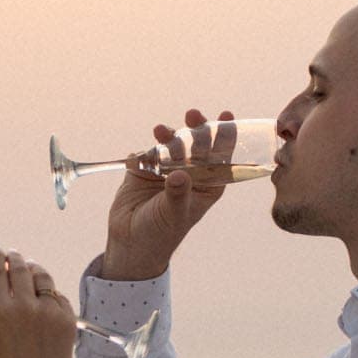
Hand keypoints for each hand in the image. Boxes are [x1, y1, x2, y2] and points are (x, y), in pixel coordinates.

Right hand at [0, 248, 79, 357]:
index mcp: (1, 313)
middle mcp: (25, 306)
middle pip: (20, 269)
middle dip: (15, 258)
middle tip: (14, 256)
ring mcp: (49, 311)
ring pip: (43, 278)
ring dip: (34, 270)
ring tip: (31, 269)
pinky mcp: (67, 318)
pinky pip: (58, 297)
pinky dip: (50, 294)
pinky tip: (46, 297)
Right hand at [101, 109, 237, 280]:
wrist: (131, 242)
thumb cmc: (162, 233)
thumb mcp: (174, 214)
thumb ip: (178, 193)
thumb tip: (179, 174)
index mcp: (208, 184)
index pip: (221, 156)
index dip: (225, 136)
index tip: (226, 116)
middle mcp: (190, 173)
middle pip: (197, 144)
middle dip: (196, 128)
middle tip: (193, 115)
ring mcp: (166, 169)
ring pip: (172, 144)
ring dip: (168, 135)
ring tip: (160, 131)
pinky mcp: (144, 169)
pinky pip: (146, 153)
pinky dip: (144, 152)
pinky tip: (139, 159)